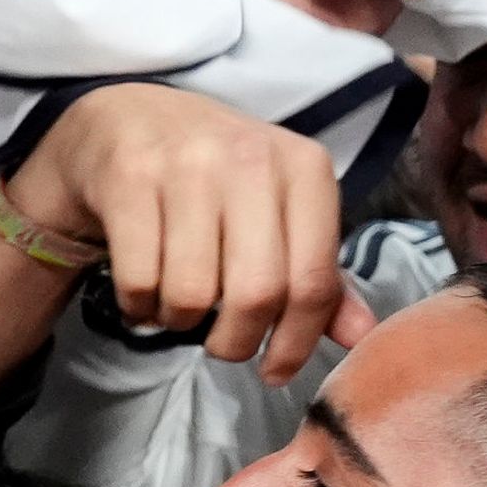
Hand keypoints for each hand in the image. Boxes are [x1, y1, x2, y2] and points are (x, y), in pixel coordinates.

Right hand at [8, 83, 371, 380]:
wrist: (125, 116)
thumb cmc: (213, 174)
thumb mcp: (277, 210)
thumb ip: (318, 272)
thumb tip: (361, 336)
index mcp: (304, 167)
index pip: (314, 281)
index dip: (296, 342)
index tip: (275, 370)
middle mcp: (251, 159)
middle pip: (257, 294)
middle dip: (236, 342)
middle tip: (223, 345)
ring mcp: (187, 164)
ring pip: (192, 293)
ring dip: (179, 322)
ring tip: (175, 305)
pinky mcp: (129, 177)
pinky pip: (140, 279)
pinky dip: (139, 306)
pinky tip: (142, 292)